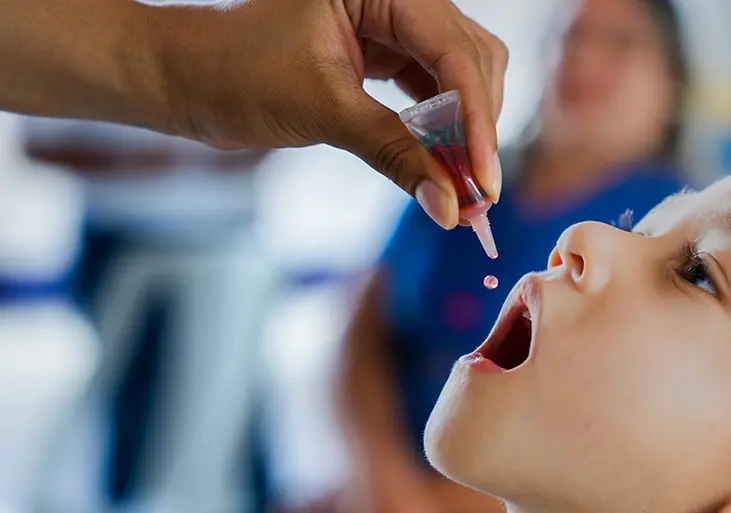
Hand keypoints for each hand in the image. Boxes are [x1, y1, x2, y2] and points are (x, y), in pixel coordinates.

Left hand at [155, 0, 507, 228]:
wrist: (182, 77)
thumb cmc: (231, 71)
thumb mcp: (321, 111)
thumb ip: (393, 153)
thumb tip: (448, 206)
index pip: (452, 49)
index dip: (476, 118)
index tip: (483, 178)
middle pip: (469, 58)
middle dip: (477, 126)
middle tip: (477, 192)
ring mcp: (389, 22)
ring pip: (457, 74)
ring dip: (465, 131)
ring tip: (463, 187)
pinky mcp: (381, 52)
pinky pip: (430, 89)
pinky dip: (440, 130)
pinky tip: (441, 164)